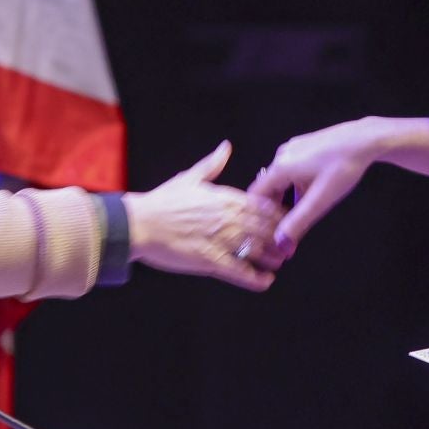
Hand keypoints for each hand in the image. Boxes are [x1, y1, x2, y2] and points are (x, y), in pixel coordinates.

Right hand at [123, 142, 285, 291]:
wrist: (139, 223)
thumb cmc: (162, 201)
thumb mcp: (190, 177)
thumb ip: (212, 164)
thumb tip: (225, 147)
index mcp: (225, 198)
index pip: (264, 205)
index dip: (279, 215)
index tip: (287, 220)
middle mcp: (228, 218)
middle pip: (266, 229)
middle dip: (281, 238)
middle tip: (289, 245)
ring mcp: (220, 239)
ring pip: (257, 249)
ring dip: (273, 257)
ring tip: (279, 262)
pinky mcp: (210, 260)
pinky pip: (239, 271)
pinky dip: (256, 278)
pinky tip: (265, 281)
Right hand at [247, 117, 388, 254]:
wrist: (365, 139)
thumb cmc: (344, 166)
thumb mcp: (321, 199)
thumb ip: (299, 222)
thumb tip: (282, 242)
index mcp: (281, 167)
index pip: (256, 195)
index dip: (260, 215)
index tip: (269, 231)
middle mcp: (282, 155)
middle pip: (268, 187)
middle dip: (276, 208)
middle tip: (288, 227)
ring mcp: (293, 148)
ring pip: (281, 179)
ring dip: (288, 198)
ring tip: (303, 212)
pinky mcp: (304, 146)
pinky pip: (292, 170)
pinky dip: (296, 185)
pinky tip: (313, 193)